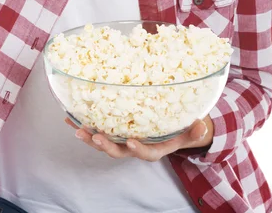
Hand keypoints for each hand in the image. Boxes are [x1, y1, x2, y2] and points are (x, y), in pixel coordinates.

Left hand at [64, 115, 212, 160]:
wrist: (168, 130)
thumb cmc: (178, 130)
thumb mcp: (188, 132)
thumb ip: (193, 132)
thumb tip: (201, 126)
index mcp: (152, 149)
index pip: (144, 153)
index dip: (137, 149)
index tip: (130, 142)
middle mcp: (134, 147)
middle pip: (118, 151)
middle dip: (106, 145)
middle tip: (94, 137)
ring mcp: (122, 140)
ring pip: (104, 142)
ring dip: (90, 136)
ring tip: (77, 129)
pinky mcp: (112, 132)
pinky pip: (96, 130)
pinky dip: (83, 125)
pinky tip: (70, 118)